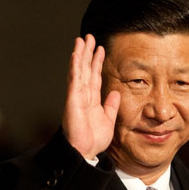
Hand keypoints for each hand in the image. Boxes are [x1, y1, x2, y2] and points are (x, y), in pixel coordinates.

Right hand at [62, 34, 120, 159]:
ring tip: (82, 40)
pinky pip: (74, 81)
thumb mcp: (108, 119)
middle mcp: (83, 95)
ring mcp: (76, 96)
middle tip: (89, 37)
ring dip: (80, 55)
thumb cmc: (93, 139)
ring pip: (78, 71)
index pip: (94, 76)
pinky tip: (76, 56)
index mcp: (92, 100)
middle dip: (88, 53)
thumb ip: (111, 105)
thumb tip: (115, 93)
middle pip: (85, 69)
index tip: (100, 49)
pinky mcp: (72, 100)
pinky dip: (75, 68)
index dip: (97, 62)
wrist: (85, 152)